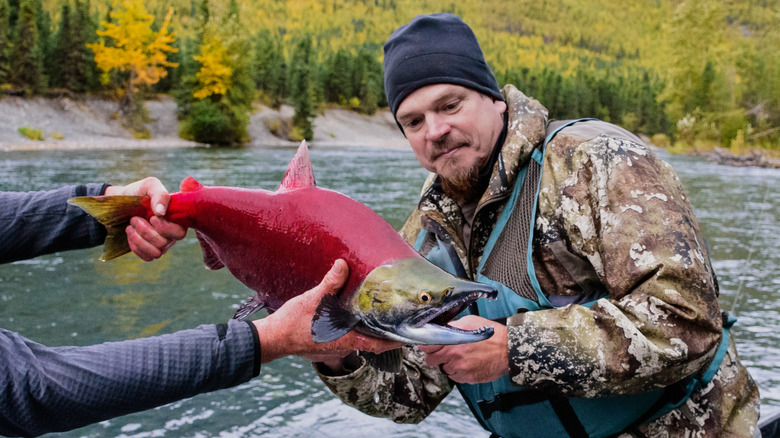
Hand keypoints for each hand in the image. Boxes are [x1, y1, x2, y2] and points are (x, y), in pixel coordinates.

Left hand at [104, 177, 186, 260]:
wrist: (121, 200)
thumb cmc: (139, 192)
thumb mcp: (149, 185)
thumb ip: (160, 195)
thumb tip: (161, 212)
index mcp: (177, 219)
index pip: (179, 233)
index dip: (164, 228)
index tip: (152, 217)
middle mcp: (172, 234)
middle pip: (164, 244)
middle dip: (145, 231)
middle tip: (135, 218)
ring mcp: (162, 244)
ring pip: (156, 253)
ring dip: (138, 239)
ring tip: (130, 226)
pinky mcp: (150, 250)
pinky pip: (147, 257)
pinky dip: (135, 247)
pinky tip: (131, 234)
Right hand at [254, 259, 402, 363]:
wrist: (271, 340)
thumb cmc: (292, 324)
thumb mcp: (313, 300)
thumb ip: (330, 284)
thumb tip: (342, 264)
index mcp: (346, 340)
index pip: (378, 344)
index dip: (395, 340)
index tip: (409, 334)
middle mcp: (343, 348)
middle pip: (370, 341)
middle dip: (382, 330)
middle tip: (394, 316)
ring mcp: (333, 350)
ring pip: (356, 340)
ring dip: (365, 329)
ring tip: (373, 313)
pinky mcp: (324, 348)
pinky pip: (343, 340)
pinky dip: (350, 330)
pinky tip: (347, 317)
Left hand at [419, 315, 508, 383]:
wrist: (508, 349)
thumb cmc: (490, 334)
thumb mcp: (469, 322)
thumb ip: (452, 326)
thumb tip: (439, 328)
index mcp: (451, 341)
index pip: (427, 347)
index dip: (426, 346)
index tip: (427, 346)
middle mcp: (453, 356)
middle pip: (431, 361)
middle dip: (434, 356)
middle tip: (443, 353)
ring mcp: (460, 369)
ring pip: (443, 369)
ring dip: (448, 365)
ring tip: (461, 357)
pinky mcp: (467, 378)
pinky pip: (455, 377)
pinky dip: (458, 372)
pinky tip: (468, 364)